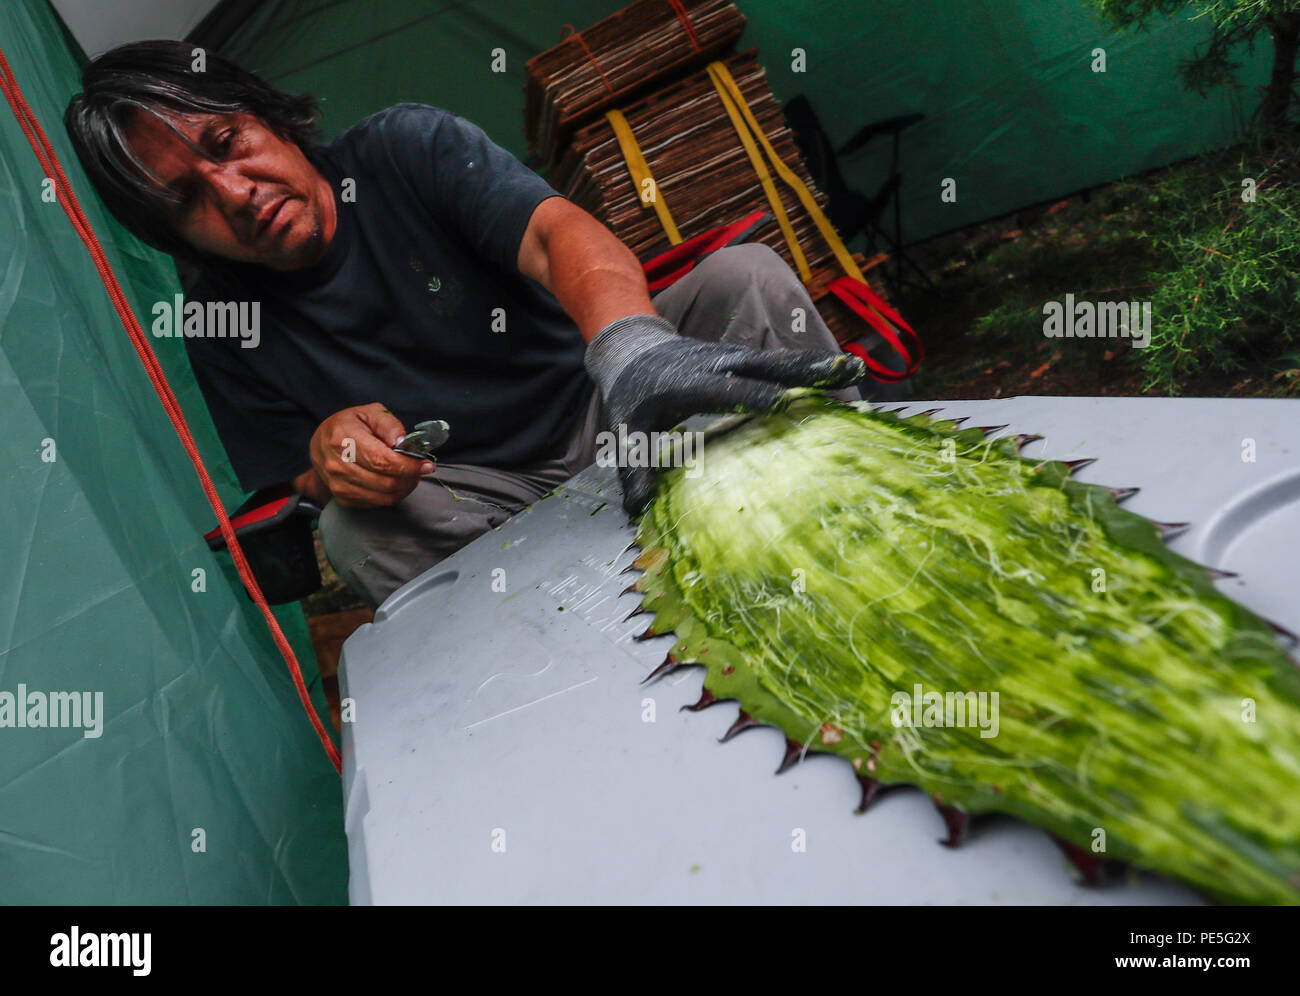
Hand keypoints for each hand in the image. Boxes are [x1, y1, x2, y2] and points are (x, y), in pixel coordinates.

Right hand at [308, 402, 433, 507]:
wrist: (321, 445)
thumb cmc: (349, 426)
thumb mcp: (369, 412)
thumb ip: (389, 425)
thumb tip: (403, 443)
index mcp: (344, 439)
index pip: (382, 461)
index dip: (408, 466)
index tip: (426, 464)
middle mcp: (338, 465)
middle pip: (386, 482)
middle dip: (410, 477)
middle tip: (420, 469)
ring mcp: (339, 485)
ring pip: (384, 497)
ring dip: (404, 488)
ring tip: (410, 475)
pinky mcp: (344, 498)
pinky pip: (377, 503)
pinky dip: (392, 495)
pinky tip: (396, 482)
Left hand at [584, 314, 866, 514]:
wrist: (633, 348)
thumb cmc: (633, 396)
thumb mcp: (626, 431)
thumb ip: (635, 470)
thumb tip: (637, 512)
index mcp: (689, 383)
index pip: (724, 389)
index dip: (751, 395)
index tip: (783, 403)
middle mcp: (718, 365)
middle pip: (765, 364)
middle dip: (804, 369)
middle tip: (844, 372)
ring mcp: (734, 357)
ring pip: (779, 359)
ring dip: (818, 365)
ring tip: (857, 369)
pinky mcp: (744, 358)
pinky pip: (779, 362)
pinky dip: (811, 367)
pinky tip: (843, 373)